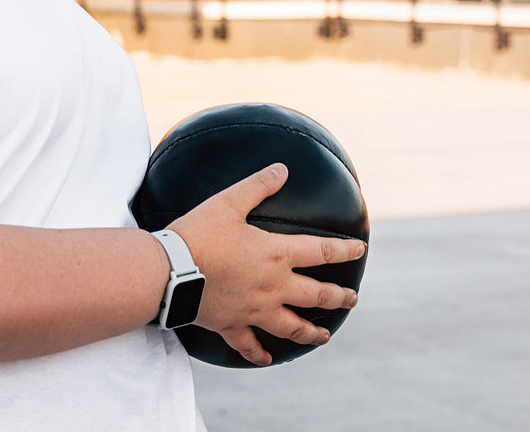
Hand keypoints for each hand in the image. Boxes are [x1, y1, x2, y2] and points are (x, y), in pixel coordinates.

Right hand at [168, 163, 365, 365]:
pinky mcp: (233, 325)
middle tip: (352, 298)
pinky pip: (250, 345)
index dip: (344, 250)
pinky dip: (261, 354)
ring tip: (324, 337)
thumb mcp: (228, 202)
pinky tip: (269, 359)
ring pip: (292, 327)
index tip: (360, 250)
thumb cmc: (199, 234)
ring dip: (311, 333)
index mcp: (276, 255)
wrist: (169, 272)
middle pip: (316, 295)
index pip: (321, 252)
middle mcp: (273, 287)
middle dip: (338, 297)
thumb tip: (281, 169)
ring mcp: (255, 310)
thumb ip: (257, 186)